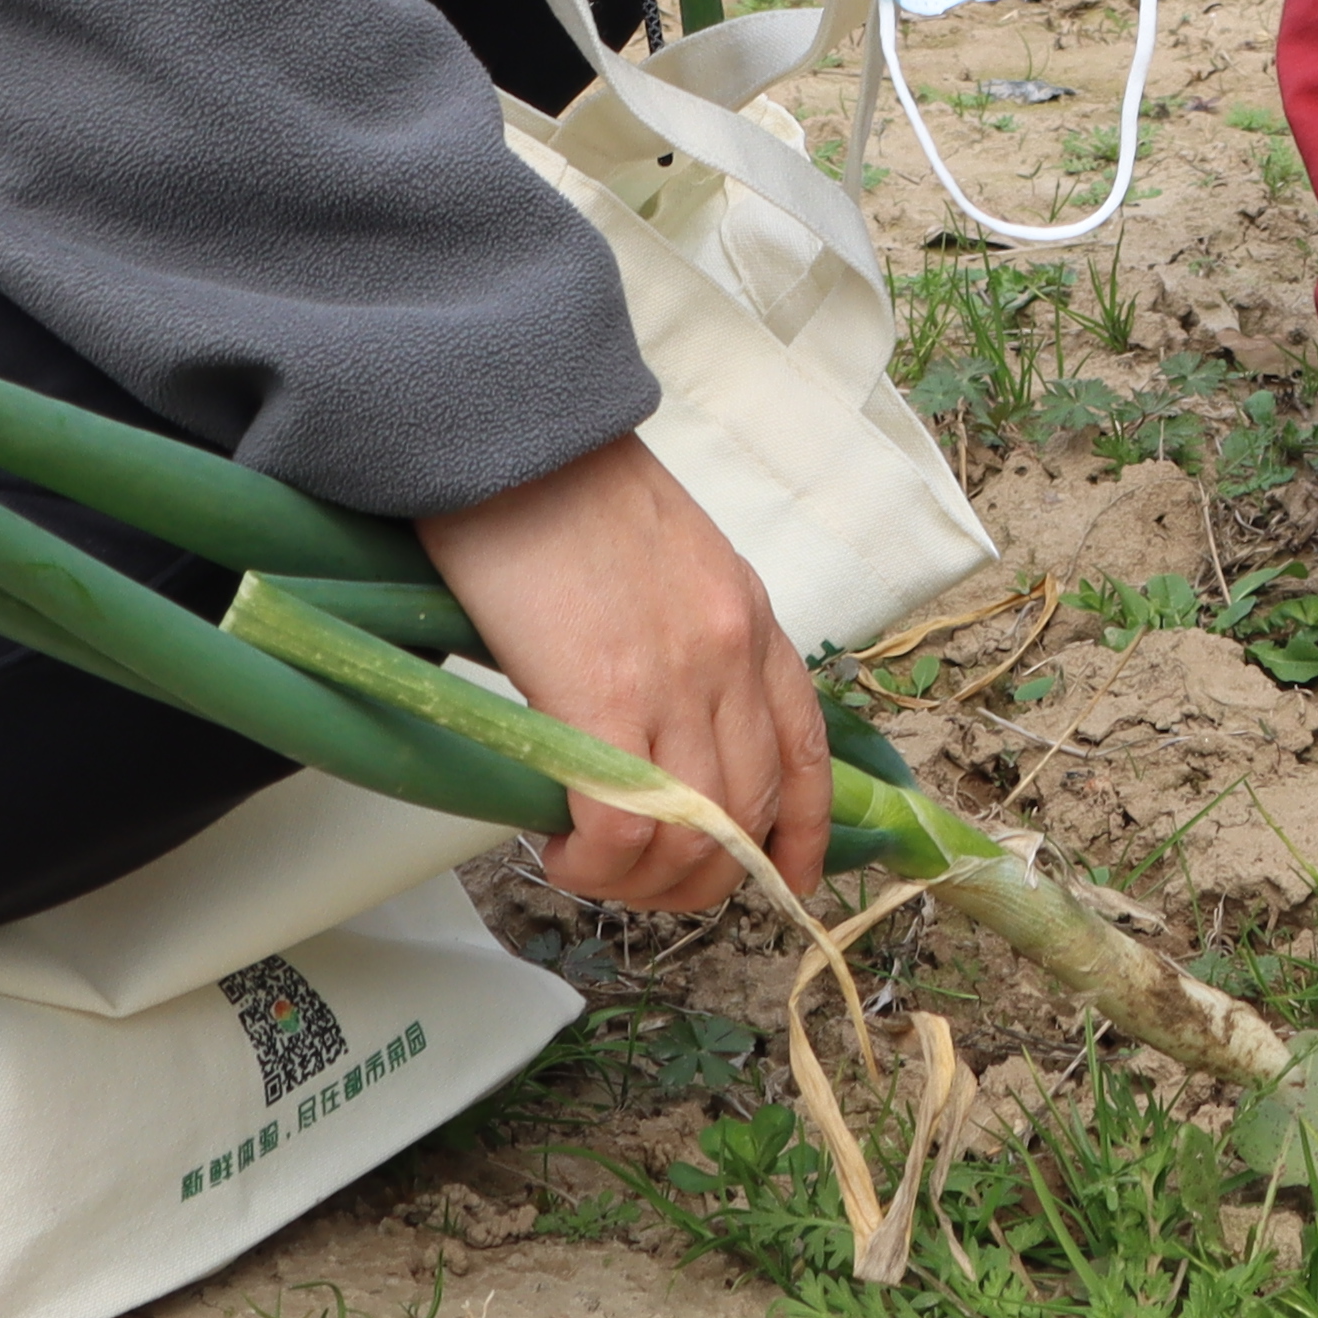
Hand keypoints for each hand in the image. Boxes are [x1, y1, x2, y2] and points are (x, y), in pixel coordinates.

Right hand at [420, 428, 827, 915]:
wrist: (512, 433)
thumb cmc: (563, 487)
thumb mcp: (663, 560)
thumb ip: (679, 639)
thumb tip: (646, 725)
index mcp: (749, 617)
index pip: (805, 749)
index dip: (803, 831)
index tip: (785, 877)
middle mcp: (731, 655)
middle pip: (749, 812)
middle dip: (704, 877)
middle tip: (642, 883)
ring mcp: (675, 680)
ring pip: (693, 836)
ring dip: (644, 881)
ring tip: (589, 866)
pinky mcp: (604, 698)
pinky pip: (625, 827)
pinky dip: (596, 863)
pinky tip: (562, 850)